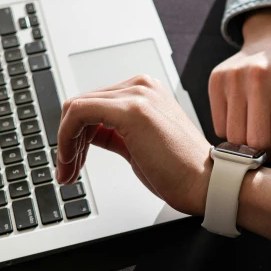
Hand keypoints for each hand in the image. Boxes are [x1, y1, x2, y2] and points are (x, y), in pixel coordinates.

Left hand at [55, 75, 212, 215]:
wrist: (206, 183)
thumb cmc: (181, 171)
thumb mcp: (138, 146)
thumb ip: (113, 134)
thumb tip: (86, 135)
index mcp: (146, 91)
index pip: (95, 103)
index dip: (75, 133)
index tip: (73, 159)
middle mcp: (141, 86)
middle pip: (82, 104)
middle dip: (67, 139)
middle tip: (66, 169)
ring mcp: (137, 94)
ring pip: (76, 108)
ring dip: (65, 142)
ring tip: (68, 171)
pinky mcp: (130, 109)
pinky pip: (79, 113)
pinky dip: (66, 138)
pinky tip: (72, 161)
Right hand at [209, 8, 270, 168]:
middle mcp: (259, 73)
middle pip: (256, 139)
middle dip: (267, 159)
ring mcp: (234, 76)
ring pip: (234, 137)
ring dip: (247, 151)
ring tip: (260, 146)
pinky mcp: (217, 80)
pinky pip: (219, 127)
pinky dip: (233, 137)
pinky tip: (246, 126)